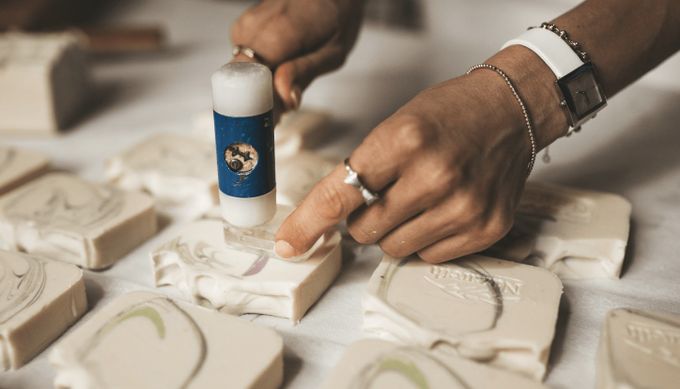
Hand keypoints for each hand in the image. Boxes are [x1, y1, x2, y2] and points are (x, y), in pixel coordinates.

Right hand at [231, 0, 362, 111]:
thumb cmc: (337, 18)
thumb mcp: (333, 52)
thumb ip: (304, 74)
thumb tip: (285, 102)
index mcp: (276, 35)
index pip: (250, 83)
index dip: (257, 107)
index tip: (271, 124)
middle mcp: (252, 28)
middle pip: (240, 80)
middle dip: (258, 101)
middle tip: (281, 114)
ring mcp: (244, 26)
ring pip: (240, 73)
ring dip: (260, 86)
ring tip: (286, 86)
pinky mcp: (242, 28)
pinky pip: (244, 60)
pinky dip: (259, 72)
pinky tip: (279, 69)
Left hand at [274, 46, 566, 262]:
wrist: (510, 111)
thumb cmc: (447, 114)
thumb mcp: (394, 126)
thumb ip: (359, 172)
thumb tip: (323, 221)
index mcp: (405, 141)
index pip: (341, 194)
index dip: (308, 223)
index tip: (288, 244)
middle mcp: (435, 177)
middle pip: (364, 231)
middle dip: (364, 217)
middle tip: (387, 192)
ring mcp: (464, 207)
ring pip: (394, 249)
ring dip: (395, 230)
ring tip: (419, 198)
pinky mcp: (485, 229)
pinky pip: (428, 256)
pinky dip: (425, 239)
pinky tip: (442, 209)